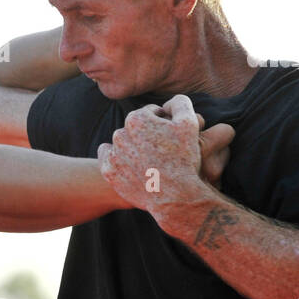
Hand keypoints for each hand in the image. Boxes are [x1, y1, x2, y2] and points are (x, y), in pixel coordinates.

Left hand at [98, 94, 233, 216]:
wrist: (175, 196)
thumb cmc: (184, 159)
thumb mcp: (190, 123)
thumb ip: (179, 103)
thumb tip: (168, 103)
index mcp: (137, 118)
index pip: (150, 113)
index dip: (164, 122)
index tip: (171, 136)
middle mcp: (120, 133)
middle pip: (135, 128)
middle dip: (147, 134)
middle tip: (162, 150)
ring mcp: (113, 154)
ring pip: (122, 143)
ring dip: (133, 147)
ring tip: (150, 160)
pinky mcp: (109, 172)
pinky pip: (108, 159)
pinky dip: (118, 161)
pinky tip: (132, 166)